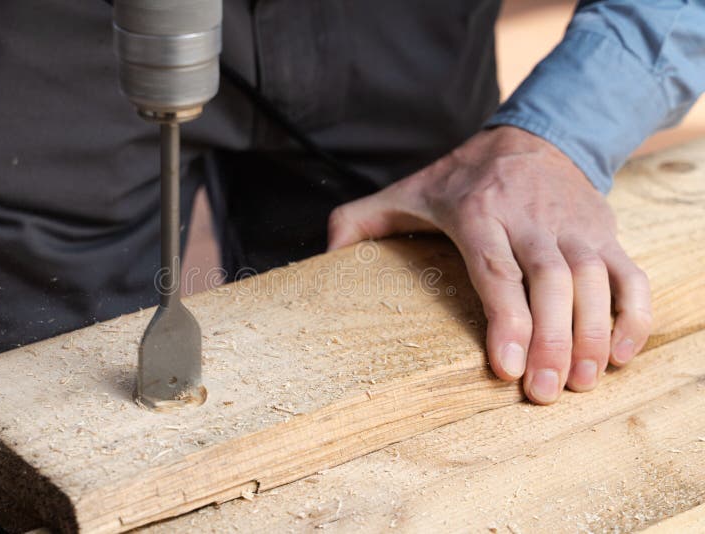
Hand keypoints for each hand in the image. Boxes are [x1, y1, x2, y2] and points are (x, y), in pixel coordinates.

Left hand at [327, 126, 651, 403]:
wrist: (535, 135)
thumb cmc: (462, 177)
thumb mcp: (405, 189)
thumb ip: (359, 220)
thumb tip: (325, 258)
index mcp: (479, 212)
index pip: (496, 269)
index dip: (506, 319)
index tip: (509, 367)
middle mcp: (531, 220)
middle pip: (549, 282)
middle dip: (553, 340)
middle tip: (544, 394)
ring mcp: (573, 227)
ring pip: (592, 281)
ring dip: (594, 335)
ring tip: (582, 382)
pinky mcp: (603, 233)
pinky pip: (628, 275)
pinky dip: (633, 315)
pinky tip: (623, 354)